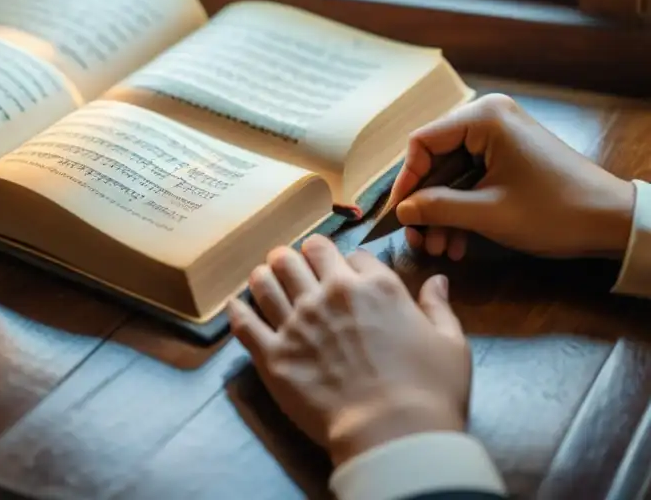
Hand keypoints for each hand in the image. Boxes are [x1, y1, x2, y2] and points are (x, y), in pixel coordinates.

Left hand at [228, 236, 470, 466]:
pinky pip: (243, 322)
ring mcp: (298, 322)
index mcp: (374, 286)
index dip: (347, 262)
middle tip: (298, 267)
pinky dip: (238, 310)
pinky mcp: (274, 354)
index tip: (345, 274)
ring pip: (267, 278)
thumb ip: (438, 307)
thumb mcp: (451, 344)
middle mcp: (331, 294)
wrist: (394, 434)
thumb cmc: (430, 391)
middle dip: (300, 256)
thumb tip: (438, 280)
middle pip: (302, 254)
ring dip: (267, 275)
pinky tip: (237, 305)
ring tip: (267, 279)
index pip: (351, 253)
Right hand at [389, 93, 634, 260]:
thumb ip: (437, 207)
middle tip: (418, 239)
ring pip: (451, 174)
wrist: (613, 222)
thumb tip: (401, 210)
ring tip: (440, 248)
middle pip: (435, 160)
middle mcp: (488, 118)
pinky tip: (457, 241)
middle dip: (426, 204)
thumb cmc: (554, 211)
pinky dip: (461, 208)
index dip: (406, 181)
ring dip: (442, 212)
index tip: (399, 215)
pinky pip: (470, 178)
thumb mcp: (488, 213)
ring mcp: (499, 137)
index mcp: (483, 118)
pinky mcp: (508, 156)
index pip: (422, 143)